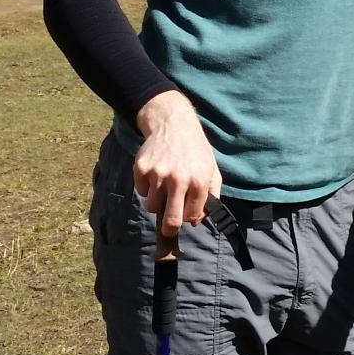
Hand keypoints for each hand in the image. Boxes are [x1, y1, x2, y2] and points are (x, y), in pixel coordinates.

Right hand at [132, 90, 221, 234]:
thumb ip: (211, 197)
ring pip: (152, 207)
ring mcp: (158, 174)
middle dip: (169, 229)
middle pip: (171, 221)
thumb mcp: (212, 170)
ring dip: (158, 202)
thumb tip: (197, 221)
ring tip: (164, 187)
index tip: (186, 214)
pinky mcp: (141, 169)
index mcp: (199, 181)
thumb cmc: (195, 151)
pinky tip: (155, 174)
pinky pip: (142, 192)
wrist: (173, 124)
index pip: (191, 217)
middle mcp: (178, 179)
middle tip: (168, 228)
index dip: (188, 218)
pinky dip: (147, 188)